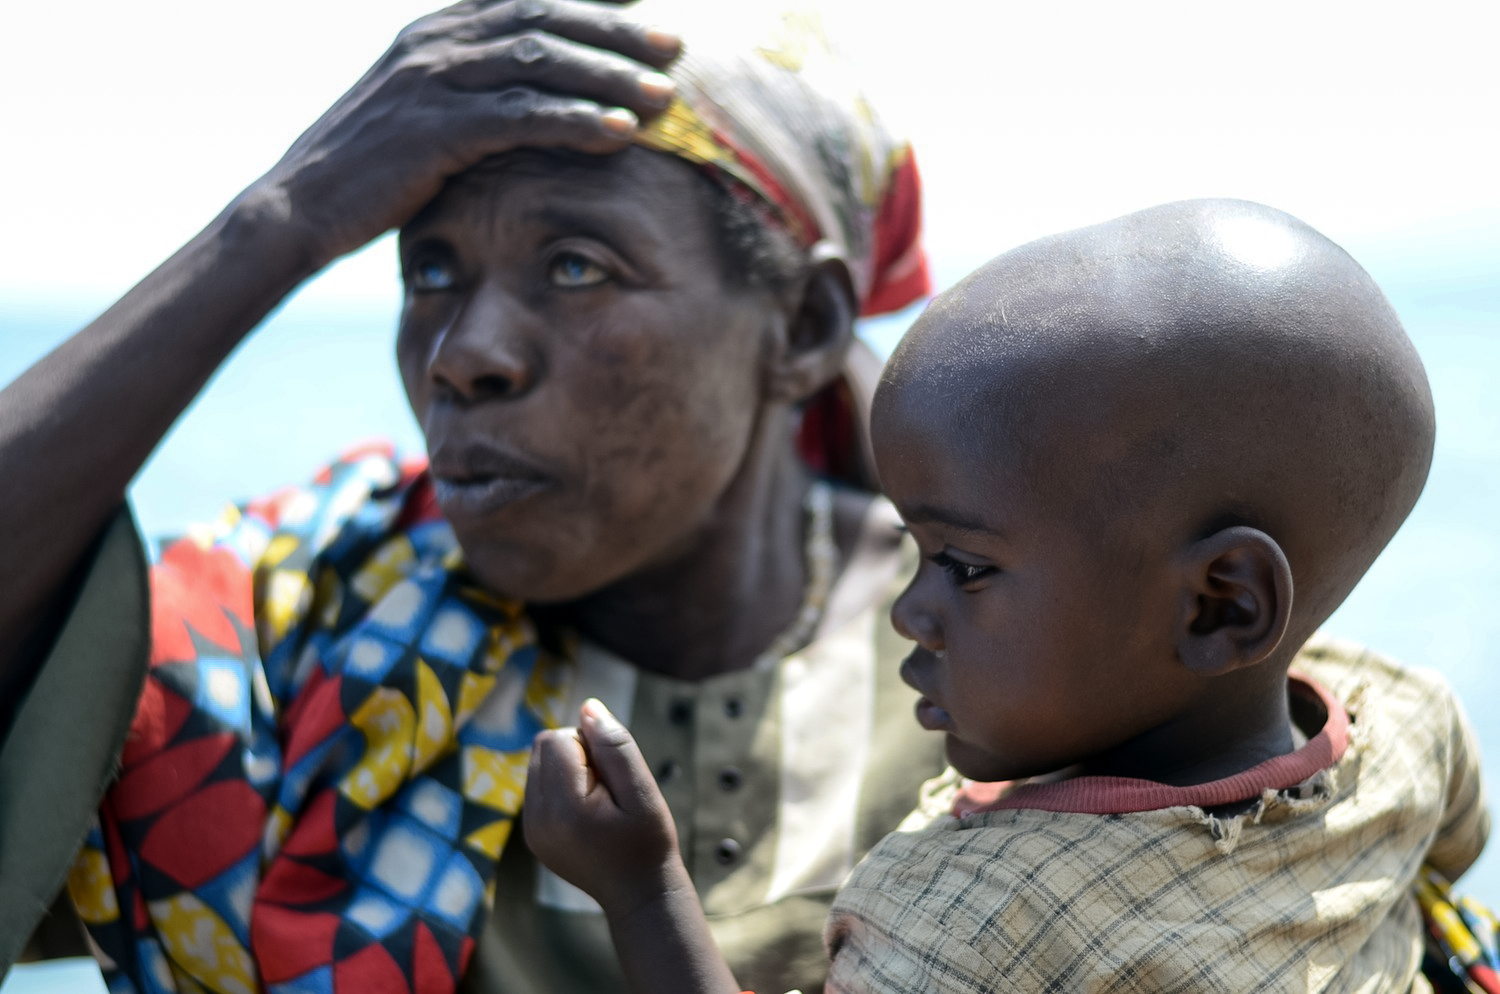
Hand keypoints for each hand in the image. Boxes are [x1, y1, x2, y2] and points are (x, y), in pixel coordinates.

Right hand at [242, 0, 681, 270]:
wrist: (296, 208)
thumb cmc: (366, 172)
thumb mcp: (419, 114)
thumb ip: (469, 92)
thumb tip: (526, 100)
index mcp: (436, 31)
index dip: (594, 0)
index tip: (648, 9)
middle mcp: (437, 43)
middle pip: (547, 17)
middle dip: (618, 30)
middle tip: (676, 46)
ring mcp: (434, 82)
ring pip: (543, 62)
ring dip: (610, 76)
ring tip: (665, 97)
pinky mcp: (436, 130)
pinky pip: (523, 117)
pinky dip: (577, 121)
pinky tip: (620, 134)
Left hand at [524, 698, 681, 914]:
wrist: (639, 894)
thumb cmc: (648, 841)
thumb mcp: (642, 789)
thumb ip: (615, 745)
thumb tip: (587, 706)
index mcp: (563, 808)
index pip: (559, 739)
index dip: (591, 747)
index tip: (612, 778)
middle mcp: (537, 819)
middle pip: (543, 747)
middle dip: (576, 754)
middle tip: (607, 788)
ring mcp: (531, 829)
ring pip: (538, 763)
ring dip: (568, 769)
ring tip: (597, 801)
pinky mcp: (532, 834)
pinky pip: (538, 785)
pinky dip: (560, 787)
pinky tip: (586, 812)